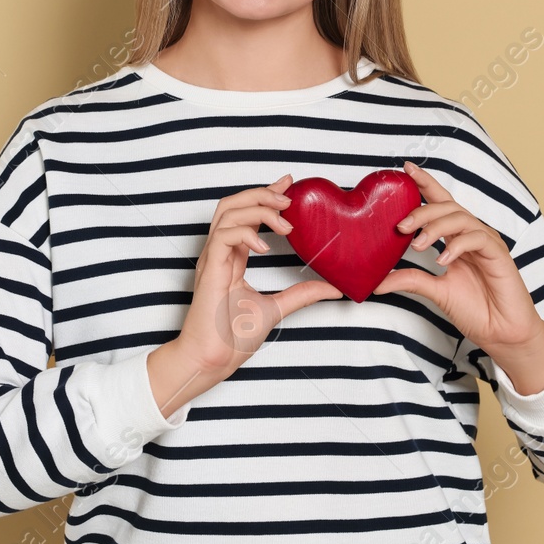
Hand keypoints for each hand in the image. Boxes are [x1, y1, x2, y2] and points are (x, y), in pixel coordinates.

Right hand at [147, 174, 343, 417]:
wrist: (212, 359)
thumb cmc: (232, 338)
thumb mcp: (277, 309)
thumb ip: (302, 294)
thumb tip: (334, 287)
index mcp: (232, 259)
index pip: (246, 214)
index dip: (265, 194)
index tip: (289, 184)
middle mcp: (220, 253)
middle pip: (232, 204)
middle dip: (261, 193)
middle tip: (289, 196)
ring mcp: (212, 259)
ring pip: (227, 213)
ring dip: (257, 208)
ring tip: (283, 220)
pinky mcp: (209, 269)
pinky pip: (223, 237)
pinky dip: (245, 233)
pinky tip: (265, 246)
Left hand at [374, 161, 543, 394]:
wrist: (503, 333)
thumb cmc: (476, 310)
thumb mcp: (435, 291)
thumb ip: (410, 280)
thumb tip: (376, 282)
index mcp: (456, 239)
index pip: (440, 203)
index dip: (425, 184)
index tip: (405, 169)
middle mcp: (471, 236)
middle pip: (447, 207)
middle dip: (422, 211)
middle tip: (400, 226)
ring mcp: (487, 243)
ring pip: (460, 218)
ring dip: (435, 227)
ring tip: (417, 245)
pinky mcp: (499, 255)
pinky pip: (478, 238)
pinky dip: (457, 245)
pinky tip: (443, 260)